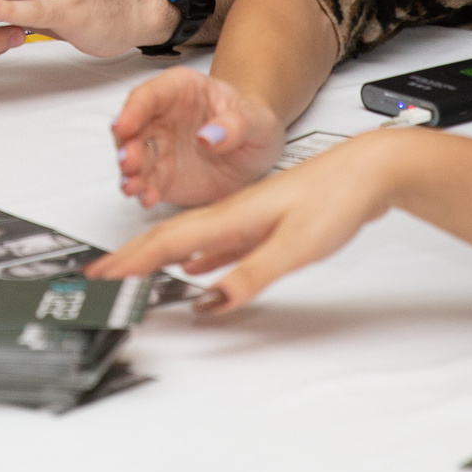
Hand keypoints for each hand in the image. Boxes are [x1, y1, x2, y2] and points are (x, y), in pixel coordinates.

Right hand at [86, 128, 417, 313]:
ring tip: (134, 272)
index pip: (169, 242)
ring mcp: (248, 219)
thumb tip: (210, 301)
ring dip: (158, 257)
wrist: (371, 170)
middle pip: (170, 238)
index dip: (132, 262)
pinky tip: (196, 269)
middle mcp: (233, 214)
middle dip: (132, 257)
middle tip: (101, 276)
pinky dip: (198, 258)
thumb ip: (253, 272)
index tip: (102, 277)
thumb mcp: (296, 244)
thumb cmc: (338, 197)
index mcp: (232, 216)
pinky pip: (218, 245)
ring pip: (190, 240)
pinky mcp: (266, 225)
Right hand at [110, 67, 284, 206]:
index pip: (149, 95)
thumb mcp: (257, 120)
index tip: (123, 126)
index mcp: (180, 90)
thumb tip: (207, 137)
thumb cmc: (253, 123)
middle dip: (126, 145)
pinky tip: (147, 199)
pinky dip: (143, 192)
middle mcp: (161, 117)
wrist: (256, 151)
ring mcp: (159, 149)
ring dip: (129, 172)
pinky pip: (147, 184)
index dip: (133, 110)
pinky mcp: (162, 177)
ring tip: (132, 186)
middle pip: (132, 128)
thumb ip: (236, 124)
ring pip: (134, 158)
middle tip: (128, 162)